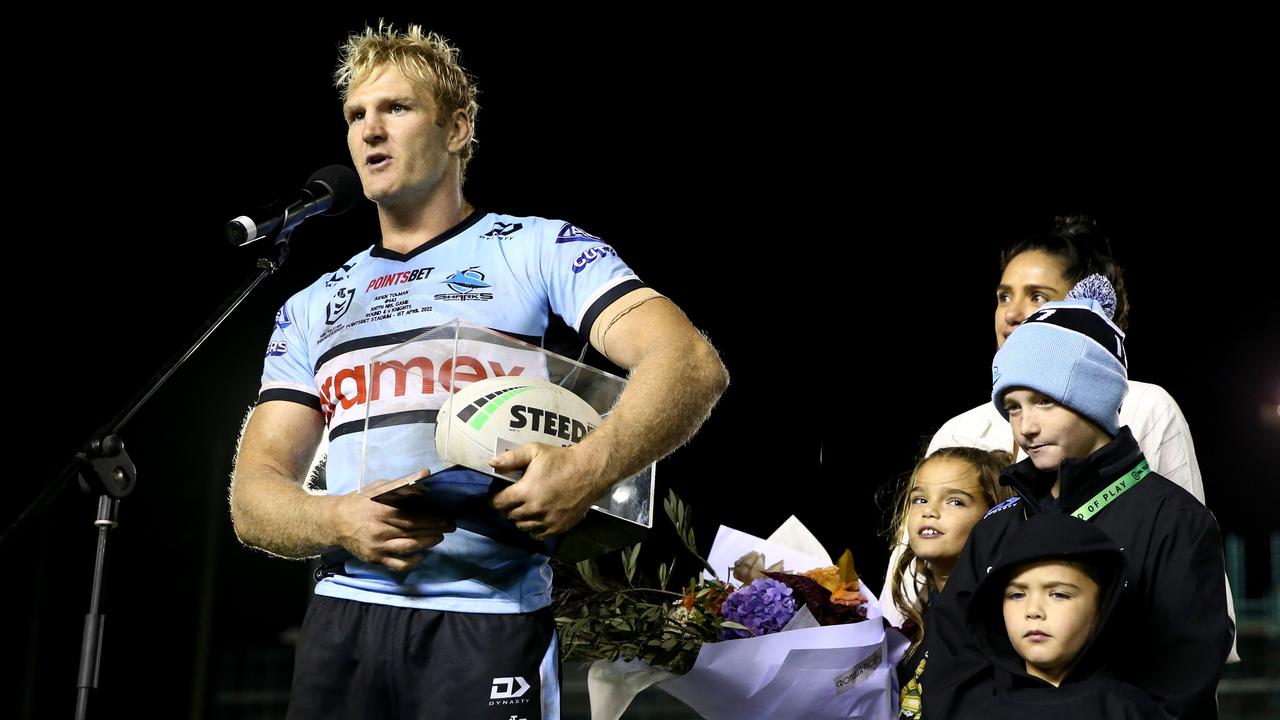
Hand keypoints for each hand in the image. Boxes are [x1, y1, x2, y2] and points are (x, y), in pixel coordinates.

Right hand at [330, 470, 455, 571]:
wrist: (336, 522)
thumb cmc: (361, 502)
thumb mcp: (380, 487)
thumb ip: (403, 483)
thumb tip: (426, 474)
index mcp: (382, 511)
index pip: (413, 516)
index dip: (432, 518)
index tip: (445, 517)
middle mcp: (380, 530)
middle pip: (414, 532)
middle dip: (435, 530)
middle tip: (450, 527)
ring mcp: (378, 546)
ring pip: (409, 548)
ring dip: (428, 543)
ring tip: (439, 538)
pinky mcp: (375, 559)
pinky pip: (397, 565)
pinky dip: (412, 562)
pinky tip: (421, 556)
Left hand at [489, 442, 605, 539]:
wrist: (589, 471)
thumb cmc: (560, 459)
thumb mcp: (535, 451)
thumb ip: (512, 458)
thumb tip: (491, 464)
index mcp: (526, 491)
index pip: (499, 503)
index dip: (495, 499)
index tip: (498, 495)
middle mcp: (534, 509)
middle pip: (510, 515)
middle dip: (508, 508)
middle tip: (513, 500)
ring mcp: (547, 521)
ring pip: (522, 527)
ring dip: (520, 519)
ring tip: (525, 508)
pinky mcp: (558, 527)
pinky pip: (537, 534)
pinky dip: (533, 528)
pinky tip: (536, 518)